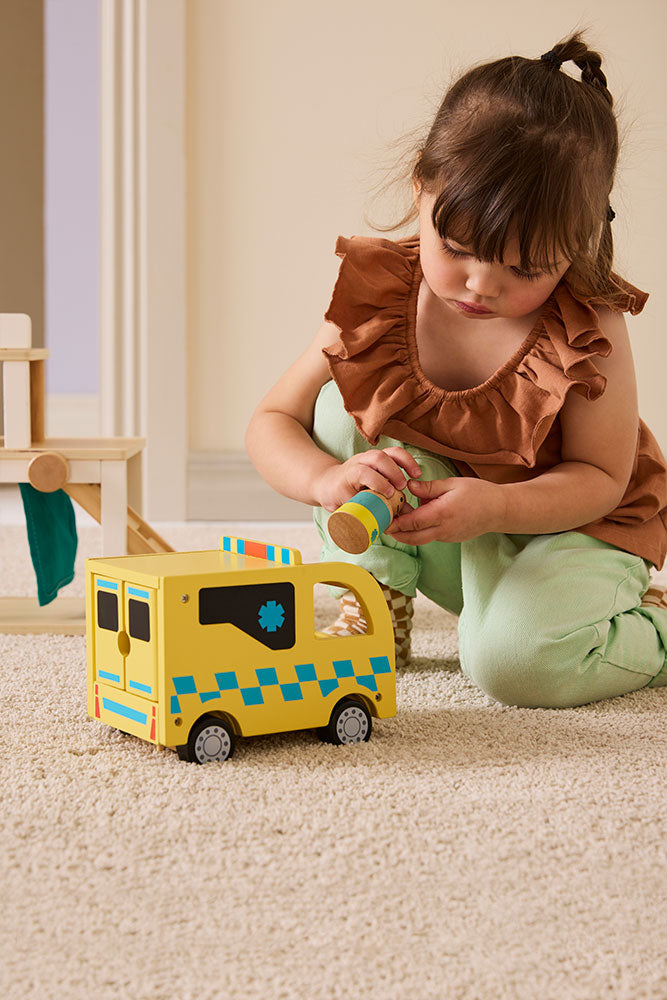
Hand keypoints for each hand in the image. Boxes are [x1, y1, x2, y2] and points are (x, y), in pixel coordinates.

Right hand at [314, 448, 422, 512]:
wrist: (324, 486)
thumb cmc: (355, 487)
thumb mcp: (375, 487)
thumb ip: (392, 497)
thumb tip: (411, 512)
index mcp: (374, 460)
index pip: (394, 452)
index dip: (408, 461)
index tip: (417, 475)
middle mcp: (362, 461)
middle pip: (380, 457)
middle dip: (394, 471)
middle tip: (403, 487)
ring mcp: (349, 472)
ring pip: (364, 469)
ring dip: (380, 482)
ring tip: (389, 494)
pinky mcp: (339, 487)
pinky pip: (349, 492)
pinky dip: (362, 497)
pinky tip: (369, 504)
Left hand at [385, 476, 505, 543]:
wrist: (499, 510)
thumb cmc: (478, 493)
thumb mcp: (452, 484)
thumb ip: (429, 487)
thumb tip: (409, 486)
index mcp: (442, 514)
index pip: (412, 522)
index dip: (395, 522)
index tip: (383, 519)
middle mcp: (443, 529)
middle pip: (412, 537)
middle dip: (396, 533)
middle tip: (383, 524)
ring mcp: (447, 536)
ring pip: (420, 539)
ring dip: (407, 532)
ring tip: (398, 518)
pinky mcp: (450, 538)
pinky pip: (430, 536)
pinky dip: (419, 531)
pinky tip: (417, 518)